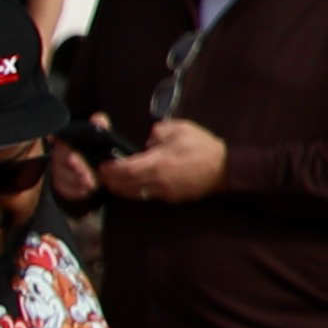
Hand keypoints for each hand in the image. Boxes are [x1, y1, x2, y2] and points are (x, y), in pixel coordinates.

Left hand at [93, 120, 230, 204]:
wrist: (225, 168)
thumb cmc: (202, 146)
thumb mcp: (179, 129)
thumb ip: (157, 132)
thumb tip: (146, 141)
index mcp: (156, 163)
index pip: (124, 170)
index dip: (109, 169)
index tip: (102, 165)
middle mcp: (156, 182)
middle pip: (124, 186)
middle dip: (110, 181)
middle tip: (103, 174)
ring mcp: (164, 193)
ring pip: (134, 194)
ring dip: (122, 188)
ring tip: (115, 179)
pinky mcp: (171, 198)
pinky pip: (148, 196)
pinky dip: (137, 191)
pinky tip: (135, 183)